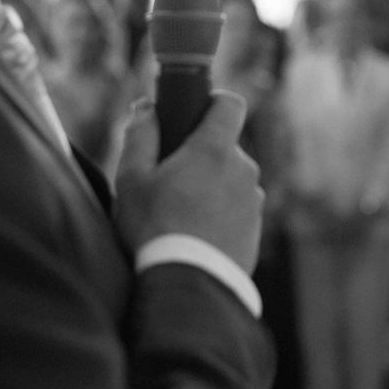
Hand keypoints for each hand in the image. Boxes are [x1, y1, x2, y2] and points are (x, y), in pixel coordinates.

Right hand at [115, 94, 263, 273]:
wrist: (188, 286)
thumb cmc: (155, 228)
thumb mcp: (132, 180)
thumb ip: (140, 136)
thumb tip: (146, 107)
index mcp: (214, 149)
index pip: (230, 104)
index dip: (213, 102)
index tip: (193, 112)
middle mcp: (243, 169)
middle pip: (225, 145)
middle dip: (202, 152)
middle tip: (171, 174)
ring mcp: (253, 200)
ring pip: (231, 178)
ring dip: (212, 184)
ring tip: (180, 212)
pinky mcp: (256, 228)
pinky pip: (237, 208)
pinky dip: (221, 212)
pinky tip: (195, 234)